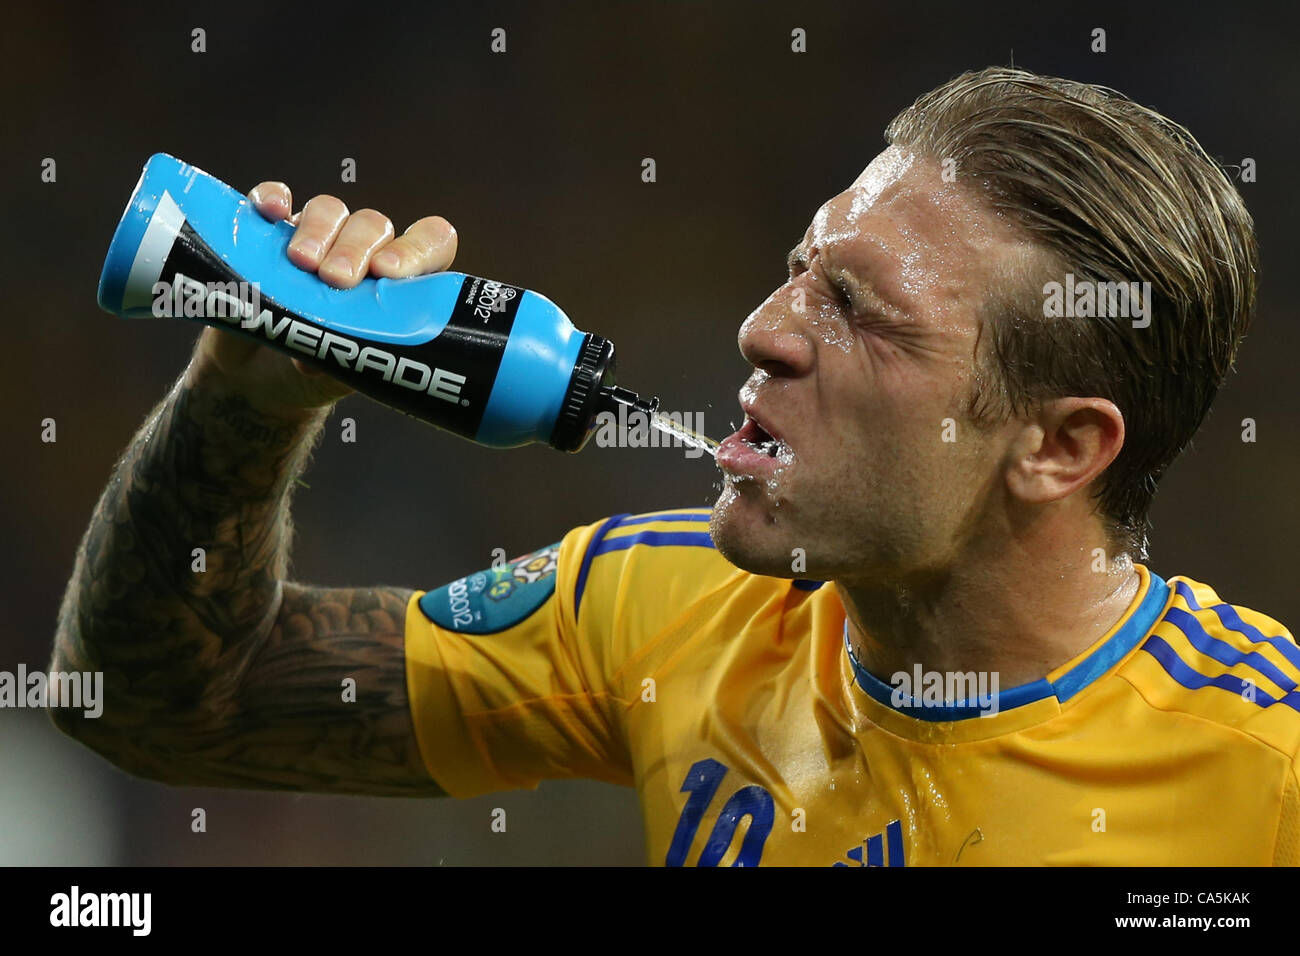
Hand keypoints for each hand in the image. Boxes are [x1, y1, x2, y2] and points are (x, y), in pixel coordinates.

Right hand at [189, 182, 458, 418]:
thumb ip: (342, 357)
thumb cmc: (323, 364)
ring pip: (328, 211)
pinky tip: (271, 212)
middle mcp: (364, 250)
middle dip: (354, 249)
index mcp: (399, 280)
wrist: (269, 368)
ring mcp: (319, 236)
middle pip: (372, 226)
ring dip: (317, 231)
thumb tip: (323, 362)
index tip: (389, 273)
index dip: (415, 251)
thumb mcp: (340, 369)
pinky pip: (274, 200)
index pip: (430, 244)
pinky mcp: (272, 231)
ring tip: (301, 262)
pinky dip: (272, 199)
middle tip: (337, 279)